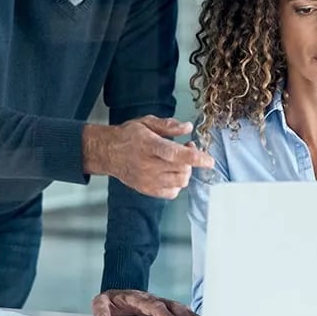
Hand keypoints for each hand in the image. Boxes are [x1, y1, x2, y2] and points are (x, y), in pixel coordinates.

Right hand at [82, 116, 213, 198]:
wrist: (107, 152)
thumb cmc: (128, 136)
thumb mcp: (147, 122)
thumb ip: (169, 125)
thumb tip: (188, 127)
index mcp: (149, 145)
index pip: (176, 154)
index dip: (196, 158)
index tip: (209, 160)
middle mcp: (148, 165)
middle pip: (182, 169)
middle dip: (192, 159)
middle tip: (187, 147)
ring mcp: (147, 180)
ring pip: (180, 182)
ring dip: (186, 171)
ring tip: (179, 160)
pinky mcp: (147, 190)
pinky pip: (172, 193)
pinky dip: (177, 184)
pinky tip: (171, 172)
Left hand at [92, 290, 200, 315]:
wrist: (117, 295)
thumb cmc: (112, 301)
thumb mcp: (101, 301)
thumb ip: (101, 309)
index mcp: (138, 297)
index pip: (153, 305)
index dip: (164, 315)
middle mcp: (151, 299)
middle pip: (170, 305)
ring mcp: (159, 303)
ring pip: (177, 307)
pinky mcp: (164, 308)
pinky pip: (178, 311)